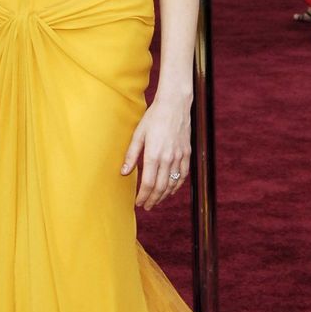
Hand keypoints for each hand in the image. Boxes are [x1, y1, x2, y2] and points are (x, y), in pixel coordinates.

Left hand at [121, 94, 190, 211]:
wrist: (175, 104)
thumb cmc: (154, 117)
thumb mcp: (138, 134)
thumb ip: (131, 155)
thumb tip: (123, 172)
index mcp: (154, 155)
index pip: (148, 183)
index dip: (143, 196)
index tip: (138, 203)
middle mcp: (168, 158)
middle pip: (161, 187)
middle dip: (153, 199)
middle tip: (146, 206)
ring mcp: (179, 156)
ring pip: (173, 183)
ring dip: (164, 195)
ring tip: (156, 201)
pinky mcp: (187, 153)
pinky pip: (183, 175)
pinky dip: (177, 185)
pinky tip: (171, 189)